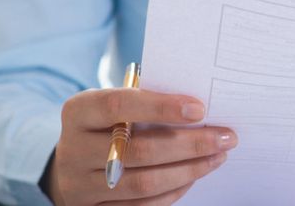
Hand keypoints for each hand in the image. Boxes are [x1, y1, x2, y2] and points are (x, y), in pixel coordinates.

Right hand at [43, 88, 236, 205]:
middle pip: (138, 150)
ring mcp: (81, 185)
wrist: (69, 164)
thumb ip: (144, 102)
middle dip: (190, 144)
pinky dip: (174, 191)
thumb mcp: (113, 104)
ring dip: (189, 170)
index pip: (118, 105)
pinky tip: (194, 175)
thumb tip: (198, 110)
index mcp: (79, 112)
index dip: (160, 106)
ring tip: (218, 156)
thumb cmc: (105, 124)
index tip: (199, 109)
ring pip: (143, 183)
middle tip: (225, 137)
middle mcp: (74, 149)